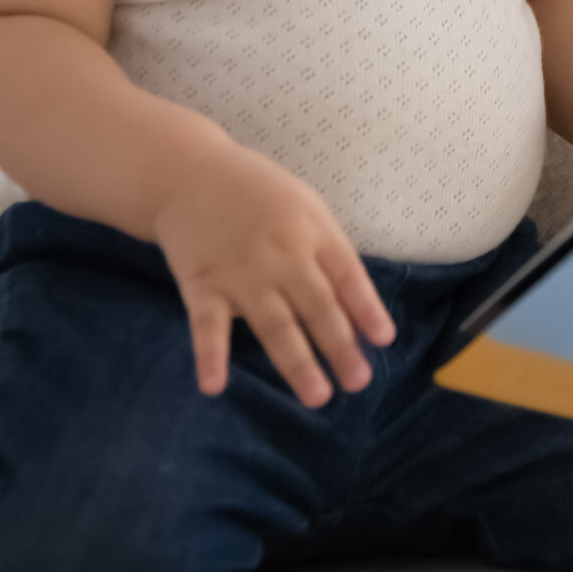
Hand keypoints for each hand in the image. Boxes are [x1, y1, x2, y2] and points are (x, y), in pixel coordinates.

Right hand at [150, 140, 395, 406]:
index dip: (367, 307)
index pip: (347, 274)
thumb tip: (357, 304)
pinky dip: (210, 356)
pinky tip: (214, 386)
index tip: (384, 340)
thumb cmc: (257, 193)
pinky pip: (207, 325)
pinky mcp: (202, 284)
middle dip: (340, 347)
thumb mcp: (305, 207)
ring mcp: (241, 273)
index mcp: (313, 231)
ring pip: (274, 324)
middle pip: (317, 306)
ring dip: (296, 362)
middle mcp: (282, 255)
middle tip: (358, 382)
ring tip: (317, 396)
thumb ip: (327, 251)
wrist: (188, 174)